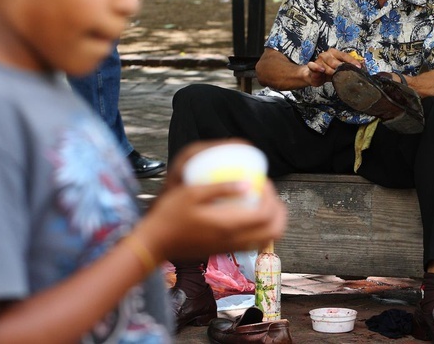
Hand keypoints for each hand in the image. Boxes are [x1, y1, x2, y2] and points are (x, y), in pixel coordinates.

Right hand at [139, 142, 287, 260]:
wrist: (154, 244)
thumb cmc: (169, 215)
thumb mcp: (192, 193)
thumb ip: (221, 188)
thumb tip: (247, 183)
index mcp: (229, 225)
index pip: (267, 214)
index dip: (271, 196)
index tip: (262, 181)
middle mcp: (235, 240)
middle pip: (275, 230)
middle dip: (279, 210)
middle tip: (268, 193)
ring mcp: (231, 249)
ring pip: (267, 239)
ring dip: (272, 221)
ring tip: (260, 202)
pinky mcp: (225, 251)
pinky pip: (254, 243)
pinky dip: (260, 229)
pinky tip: (246, 214)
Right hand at [305, 48, 361, 86]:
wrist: (314, 76)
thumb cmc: (329, 72)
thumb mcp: (340, 69)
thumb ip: (349, 66)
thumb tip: (363, 64)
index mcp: (335, 53)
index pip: (345, 55)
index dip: (352, 61)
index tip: (358, 67)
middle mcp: (327, 54)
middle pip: (335, 60)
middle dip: (341, 66)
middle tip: (346, 72)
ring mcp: (319, 59)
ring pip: (326, 64)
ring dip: (331, 70)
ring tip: (335, 74)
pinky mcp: (312, 66)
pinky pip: (313, 65)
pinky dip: (317, 67)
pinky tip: (322, 70)